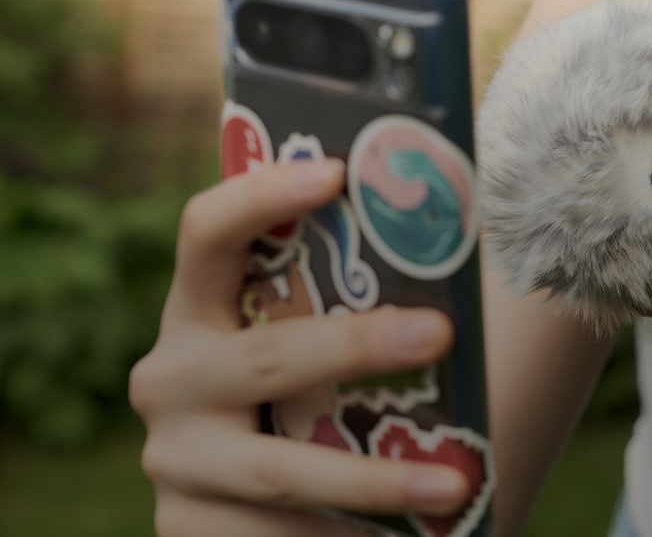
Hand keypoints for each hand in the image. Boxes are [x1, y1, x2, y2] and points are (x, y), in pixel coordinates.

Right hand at [129, 160, 471, 536]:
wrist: (269, 510)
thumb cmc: (314, 395)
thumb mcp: (318, 340)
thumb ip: (352, 297)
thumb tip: (457, 228)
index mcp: (199, 309)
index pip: (207, 234)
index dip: (261, 196)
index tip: (336, 173)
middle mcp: (172, 380)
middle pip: (270, 356)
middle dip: (359, 345)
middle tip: (441, 333)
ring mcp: (175, 462)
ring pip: (283, 469)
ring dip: (375, 479)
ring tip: (453, 485)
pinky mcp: (188, 532)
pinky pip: (274, 535)